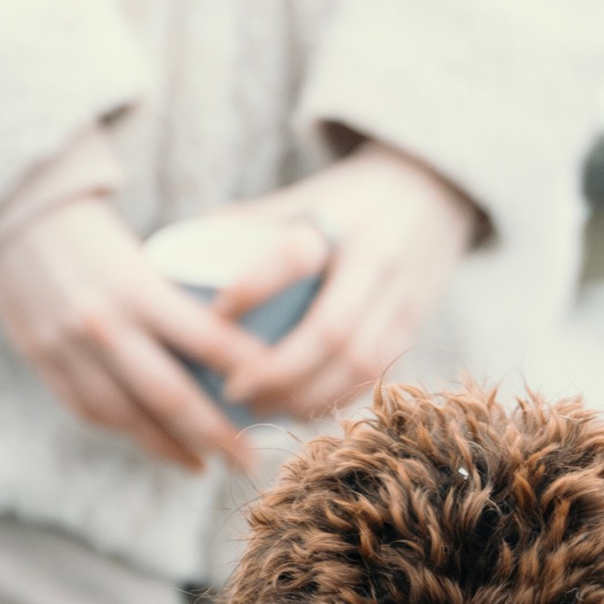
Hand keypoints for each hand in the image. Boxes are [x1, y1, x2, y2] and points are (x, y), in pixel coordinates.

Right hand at [0, 195, 263, 474]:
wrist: (13, 219)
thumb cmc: (95, 231)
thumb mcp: (142, 255)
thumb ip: (177, 299)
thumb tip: (233, 346)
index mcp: (137, 286)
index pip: (207, 339)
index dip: (247, 375)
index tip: (280, 399)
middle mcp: (104, 324)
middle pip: (172, 397)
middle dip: (217, 435)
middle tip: (252, 459)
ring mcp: (68, 351)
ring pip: (130, 418)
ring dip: (172, 448)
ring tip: (206, 465)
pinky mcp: (44, 365)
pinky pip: (92, 413)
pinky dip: (128, 434)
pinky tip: (156, 445)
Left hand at [213, 143, 480, 423]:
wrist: (435, 191)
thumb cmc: (347, 199)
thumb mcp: (302, 195)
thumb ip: (247, 223)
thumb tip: (167, 257)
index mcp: (338, 219)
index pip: (294, 255)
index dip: (252, 287)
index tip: (215, 313)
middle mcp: (376, 259)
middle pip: (331, 330)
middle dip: (279, 371)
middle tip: (233, 390)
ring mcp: (403, 296)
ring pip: (358, 363)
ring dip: (306, 396)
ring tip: (261, 409)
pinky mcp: (416, 324)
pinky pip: (376, 374)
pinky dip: (335, 400)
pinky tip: (300, 411)